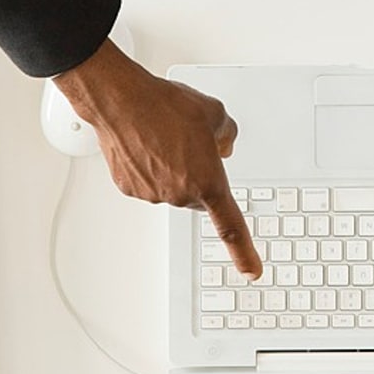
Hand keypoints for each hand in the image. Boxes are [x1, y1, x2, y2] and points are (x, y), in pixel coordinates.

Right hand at [53, 38, 260, 276]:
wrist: (122, 102)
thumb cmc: (166, 106)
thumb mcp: (215, 114)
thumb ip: (226, 136)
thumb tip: (222, 147)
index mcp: (208, 181)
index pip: (231, 226)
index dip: (243, 252)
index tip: (251, 271)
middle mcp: (180, 194)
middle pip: (200, 196)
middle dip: (201, 175)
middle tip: (191, 144)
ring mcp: (154, 194)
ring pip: (174, 188)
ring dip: (175, 168)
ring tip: (165, 136)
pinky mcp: (131, 189)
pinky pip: (151, 183)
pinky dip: (152, 167)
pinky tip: (148, 143)